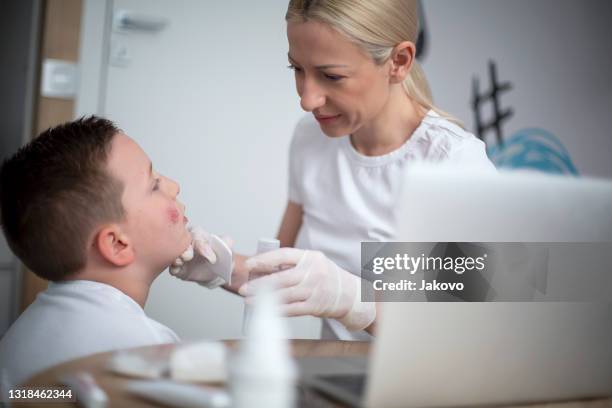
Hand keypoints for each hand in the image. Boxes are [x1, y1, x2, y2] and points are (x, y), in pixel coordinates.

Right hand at [169, 226, 232, 287]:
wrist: (218, 270)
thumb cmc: (221, 254)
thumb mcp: (227, 245)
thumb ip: (227, 241)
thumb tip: (225, 241)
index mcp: (198, 234)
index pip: (196, 235)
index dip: (202, 246)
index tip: (212, 258)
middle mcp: (186, 243)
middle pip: (180, 243)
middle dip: (184, 249)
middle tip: (189, 257)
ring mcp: (181, 256)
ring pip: (173, 254)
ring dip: (175, 258)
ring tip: (180, 262)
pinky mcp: (179, 268)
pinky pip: (172, 268)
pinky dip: (173, 268)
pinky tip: (177, 270)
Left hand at [239, 248, 374, 331]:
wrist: (352, 295)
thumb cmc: (327, 278)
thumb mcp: (313, 263)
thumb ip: (292, 265)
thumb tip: (262, 269)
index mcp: (310, 257)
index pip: (283, 256)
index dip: (264, 260)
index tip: (249, 265)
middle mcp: (313, 272)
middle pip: (281, 278)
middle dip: (259, 284)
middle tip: (243, 288)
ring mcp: (315, 290)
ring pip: (284, 295)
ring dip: (263, 300)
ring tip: (248, 301)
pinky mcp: (315, 306)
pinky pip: (292, 309)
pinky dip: (276, 310)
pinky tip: (264, 311)